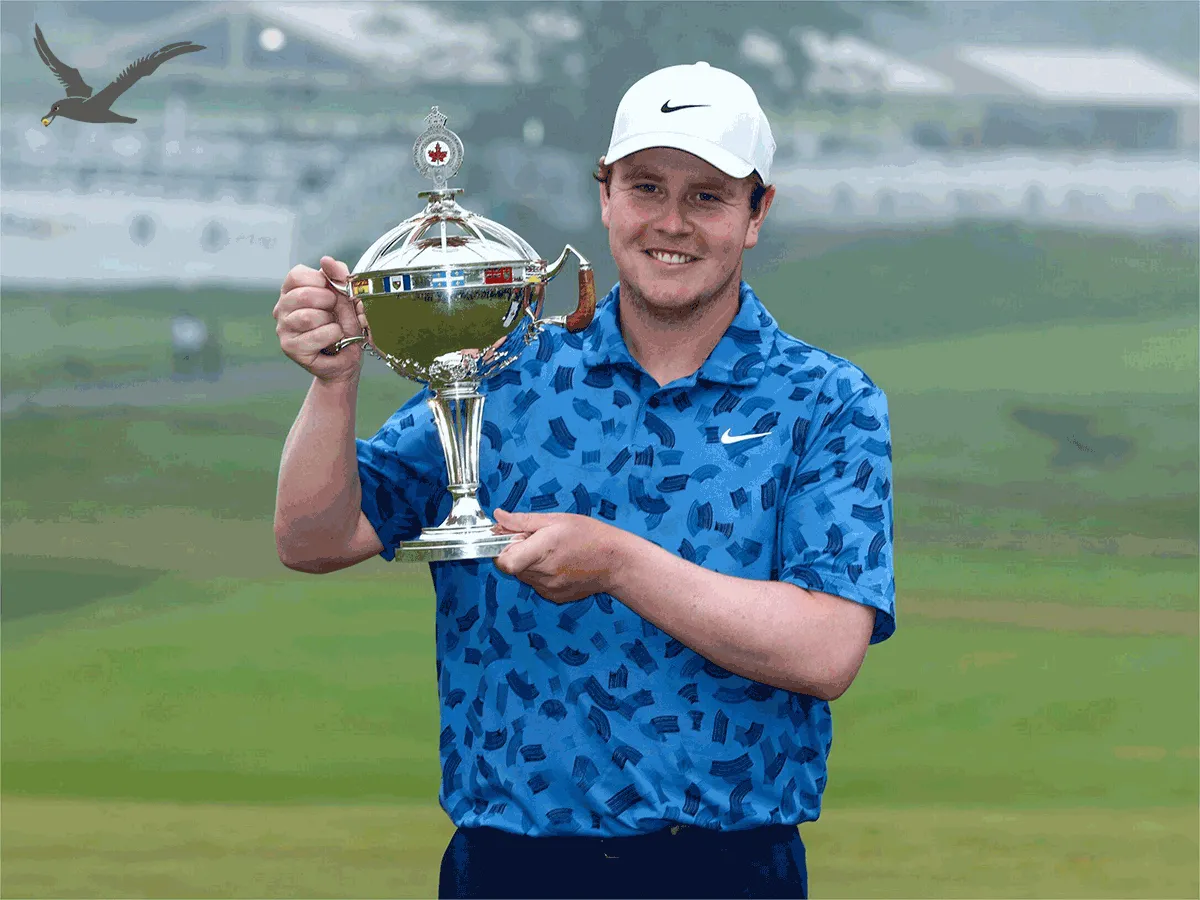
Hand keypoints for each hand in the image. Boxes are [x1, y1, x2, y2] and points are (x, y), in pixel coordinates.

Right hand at [273, 256, 366, 382]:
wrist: (347, 356)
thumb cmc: (344, 324)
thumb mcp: (346, 296)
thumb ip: (338, 275)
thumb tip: (326, 260)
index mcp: (292, 290)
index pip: (296, 275)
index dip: (320, 282)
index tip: (331, 292)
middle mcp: (282, 308)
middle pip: (302, 295)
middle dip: (328, 302)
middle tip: (334, 312)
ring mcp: (283, 328)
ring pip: (307, 317)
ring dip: (330, 321)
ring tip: (334, 326)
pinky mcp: (290, 347)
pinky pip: (314, 336)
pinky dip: (332, 335)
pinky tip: (335, 338)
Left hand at [492, 509, 627, 603]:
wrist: (616, 562)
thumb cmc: (591, 537)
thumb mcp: (556, 519)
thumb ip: (523, 521)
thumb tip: (499, 517)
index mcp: (541, 552)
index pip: (504, 561)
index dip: (500, 549)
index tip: (509, 537)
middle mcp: (543, 575)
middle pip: (512, 566)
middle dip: (516, 551)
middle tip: (535, 539)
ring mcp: (548, 589)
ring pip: (523, 575)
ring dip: (528, 562)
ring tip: (550, 550)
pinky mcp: (554, 597)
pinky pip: (536, 584)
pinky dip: (540, 573)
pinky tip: (558, 563)